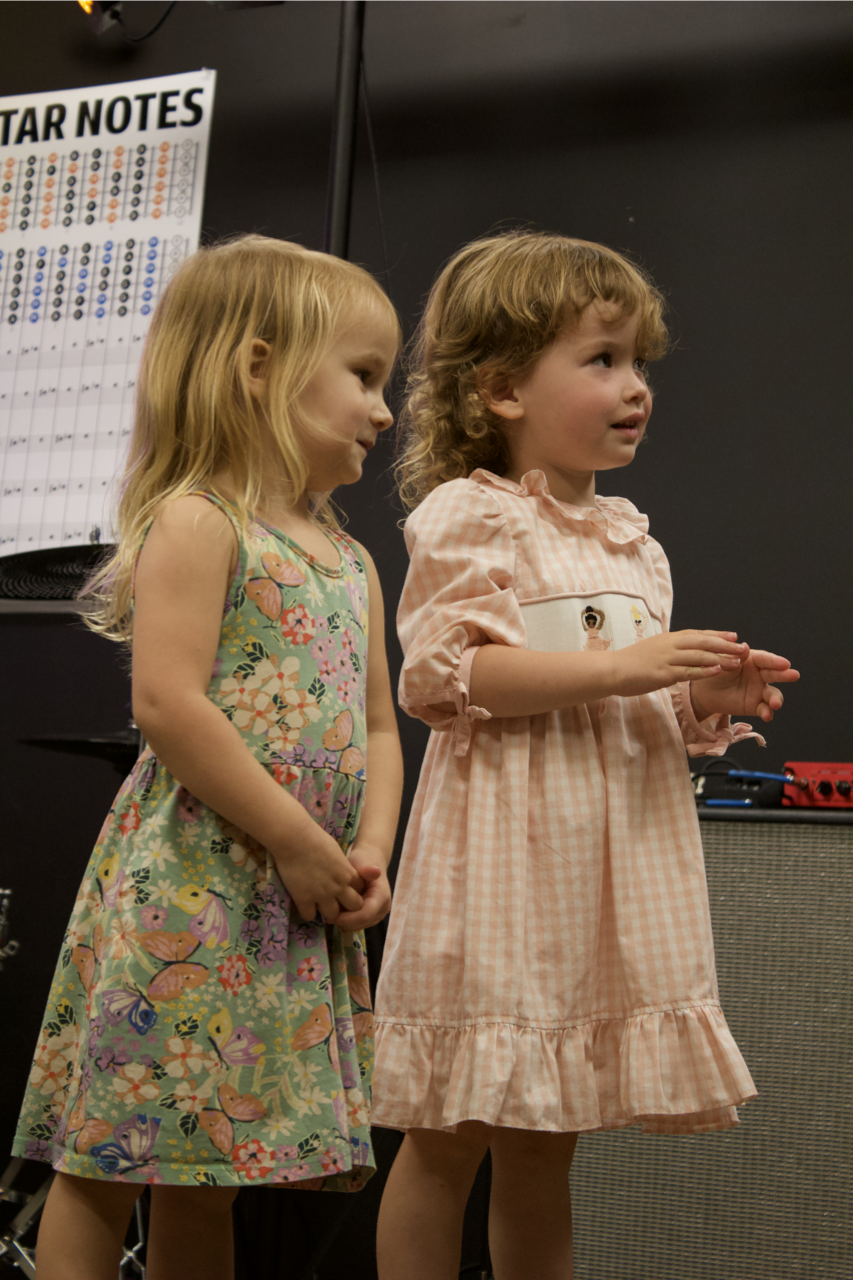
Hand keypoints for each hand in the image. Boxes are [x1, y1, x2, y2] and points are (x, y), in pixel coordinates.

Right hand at [271, 826, 363, 923]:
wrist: (295, 839)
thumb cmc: (315, 838)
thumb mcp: (336, 852)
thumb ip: (341, 866)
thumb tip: (340, 872)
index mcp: (347, 873)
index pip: (360, 890)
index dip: (352, 890)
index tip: (343, 889)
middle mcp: (338, 887)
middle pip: (353, 907)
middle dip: (346, 905)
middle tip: (334, 901)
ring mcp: (321, 895)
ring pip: (332, 915)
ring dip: (326, 911)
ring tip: (318, 904)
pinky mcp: (304, 899)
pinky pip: (309, 916)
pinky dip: (307, 911)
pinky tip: (303, 903)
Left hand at [336, 845, 392, 930]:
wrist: (369, 862)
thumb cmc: (364, 861)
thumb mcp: (363, 862)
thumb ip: (367, 869)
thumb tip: (375, 871)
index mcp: (382, 897)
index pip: (365, 915)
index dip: (348, 918)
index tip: (330, 915)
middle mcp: (382, 909)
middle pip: (361, 924)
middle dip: (343, 922)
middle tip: (325, 915)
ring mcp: (376, 915)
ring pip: (357, 927)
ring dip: (343, 922)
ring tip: (330, 911)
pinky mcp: (369, 918)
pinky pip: (355, 925)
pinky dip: (344, 921)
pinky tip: (335, 912)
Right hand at [613, 630, 747, 696]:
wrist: (612, 670)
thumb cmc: (632, 663)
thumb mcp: (654, 650)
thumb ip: (670, 649)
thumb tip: (684, 651)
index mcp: (668, 638)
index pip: (698, 634)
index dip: (717, 635)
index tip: (734, 636)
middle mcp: (670, 645)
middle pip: (703, 642)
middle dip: (724, 645)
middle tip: (742, 648)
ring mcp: (667, 658)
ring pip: (699, 656)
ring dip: (720, 658)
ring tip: (737, 662)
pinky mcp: (663, 673)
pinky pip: (688, 671)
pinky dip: (704, 671)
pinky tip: (717, 671)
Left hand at [689, 646, 799, 722]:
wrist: (705, 691)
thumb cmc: (715, 671)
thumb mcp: (722, 662)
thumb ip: (734, 656)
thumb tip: (744, 646)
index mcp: (753, 660)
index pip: (766, 659)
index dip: (775, 661)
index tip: (786, 663)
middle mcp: (760, 674)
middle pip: (774, 674)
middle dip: (784, 675)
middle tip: (794, 675)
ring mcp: (760, 691)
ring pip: (773, 694)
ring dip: (776, 699)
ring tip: (775, 703)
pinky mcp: (756, 706)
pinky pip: (764, 709)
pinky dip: (767, 713)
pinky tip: (766, 715)